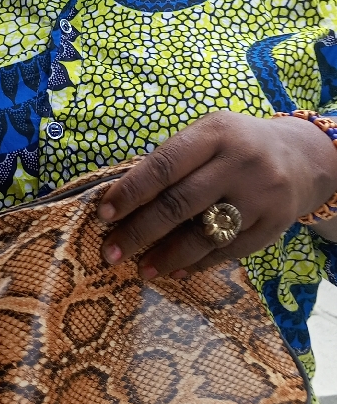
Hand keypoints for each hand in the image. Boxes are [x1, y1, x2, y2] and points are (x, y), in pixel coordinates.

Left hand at [97, 110, 336, 279]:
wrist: (299, 157)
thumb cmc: (235, 146)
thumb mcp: (208, 136)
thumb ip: (173, 161)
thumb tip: (122, 201)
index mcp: (216, 133)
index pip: (164, 165)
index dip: (131, 192)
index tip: (104, 214)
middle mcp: (240, 162)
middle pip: (179, 203)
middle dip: (139, 231)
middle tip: (111, 252)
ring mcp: (260, 196)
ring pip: (204, 234)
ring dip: (167, 257)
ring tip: (141, 269)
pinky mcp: (273, 225)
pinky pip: (227, 251)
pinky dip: (198, 263)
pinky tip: (176, 270)